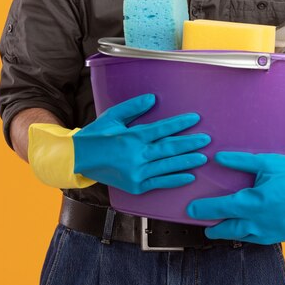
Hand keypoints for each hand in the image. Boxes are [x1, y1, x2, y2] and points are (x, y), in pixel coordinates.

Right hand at [73, 93, 209, 193]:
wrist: (78, 159)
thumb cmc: (96, 135)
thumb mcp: (113, 116)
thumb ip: (133, 107)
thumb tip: (153, 98)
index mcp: (132, 136)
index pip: (162, 128)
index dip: (180, 123)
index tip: (195, 119)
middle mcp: (136, 155)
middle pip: (169, 148)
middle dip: (190, 143)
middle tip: (206, 139)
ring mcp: (137, 173)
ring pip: (167, 166)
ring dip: (186, 161)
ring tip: (202, 157)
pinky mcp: (135, 186)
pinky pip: (159, 183)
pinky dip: (175, 180)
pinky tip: (189, 176)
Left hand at [186, 152, 284, 243]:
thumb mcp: (264, 162)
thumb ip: (239, 161)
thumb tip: (217, 157)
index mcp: (254, 201)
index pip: (223, 207)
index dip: (205, 209)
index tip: (191, 210)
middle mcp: (261, 220)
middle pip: (231, 228)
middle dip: (216, 228)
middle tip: (207, 228)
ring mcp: (272, 230)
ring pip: (246, 236)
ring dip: (232, 233)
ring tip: (222, 231)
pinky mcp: (282, 234)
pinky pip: (262, 239)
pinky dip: (251, 236)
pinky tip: (248, 233)